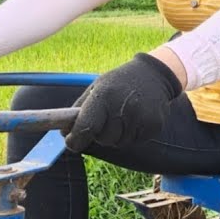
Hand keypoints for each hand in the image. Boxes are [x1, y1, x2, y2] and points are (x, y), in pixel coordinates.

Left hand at [65, 53, 182, 152]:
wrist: (154, 75)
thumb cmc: (119, 83)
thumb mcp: (97, 88)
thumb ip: (79, 110)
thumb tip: (65, 133)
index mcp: (104, 96)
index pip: (86, 127)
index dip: (76, 139)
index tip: (72, 143)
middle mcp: (123, 107)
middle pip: (104, 139)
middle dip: (101, 134)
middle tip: (108, 120)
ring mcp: (141, 117)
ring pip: (120, 143)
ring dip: (118, 135)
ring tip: (124, 117)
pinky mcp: (154, 125)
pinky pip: (136, 141)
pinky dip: (133, 134)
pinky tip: (137, 119)